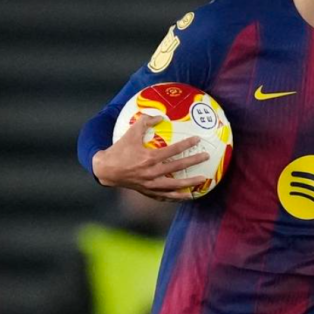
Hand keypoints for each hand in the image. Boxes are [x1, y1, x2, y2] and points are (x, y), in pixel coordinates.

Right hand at [92, 114, 209, 201]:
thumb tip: (160, 116)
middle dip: (193, 161)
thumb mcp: (130, 133)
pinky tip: (186, 196)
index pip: (173, 150)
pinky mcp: (147, 192)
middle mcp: (152, 173)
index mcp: (149, 158)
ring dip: (189, 183)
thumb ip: (145, 122)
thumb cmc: (119, 150)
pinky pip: (165, 196)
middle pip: (177, 167)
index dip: (186, 144)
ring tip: (202, 181)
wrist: (107, 170)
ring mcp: (150, 185)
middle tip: (206, 156)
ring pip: (174, 186)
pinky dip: (176, 197)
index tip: (198, 140)